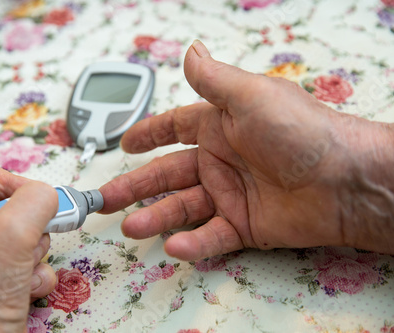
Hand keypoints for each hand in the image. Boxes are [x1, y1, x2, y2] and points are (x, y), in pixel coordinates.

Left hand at [0, 162, 58, 331]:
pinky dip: (35, 274)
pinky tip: (25, 286)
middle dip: (30, 223)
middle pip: (9, 208)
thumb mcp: (12, 230)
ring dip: (36, 251)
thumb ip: (37, 199)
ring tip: (25, 267)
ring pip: (24, 236)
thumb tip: (49, 195)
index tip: (33, 197)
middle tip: (35, 233)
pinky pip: (28, 263)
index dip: (9, 180)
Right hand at [99, 40, 393, 260]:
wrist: (346, 181)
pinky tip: (174, 247)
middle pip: (168, 175)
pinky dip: (193, 243)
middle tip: (106, 199)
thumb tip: (191, 51)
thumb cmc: (301, 131)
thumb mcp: (252, 97)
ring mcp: (231, 195)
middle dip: (135, 187)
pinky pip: (212, 236)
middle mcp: (222, 161)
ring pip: (183, 208)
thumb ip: (214, 80)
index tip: (125, 144)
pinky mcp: (245, 226)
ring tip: (130, 227)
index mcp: (220, 127)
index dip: (149, 134)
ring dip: (155, 217)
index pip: (175, 128)